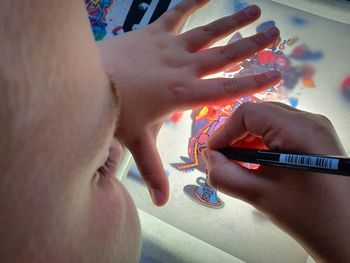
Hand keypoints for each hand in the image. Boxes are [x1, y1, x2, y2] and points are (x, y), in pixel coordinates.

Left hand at [98, 0, 280, 205]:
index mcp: (184, 94)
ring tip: (254, 10)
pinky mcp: (153, 32)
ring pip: (208, 32)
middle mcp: (183, 68)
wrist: (86, 80)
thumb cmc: (113, 111)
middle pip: (225, 56)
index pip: (227, 89)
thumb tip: (161, 202)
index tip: (277, 73)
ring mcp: (170, 46)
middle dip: (252, 46)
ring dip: (233, 22)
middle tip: (275, 34)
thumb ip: (153, 171)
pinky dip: (192, 1)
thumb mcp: (137, 143)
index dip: (254, 81)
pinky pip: (176, 12)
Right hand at [204, 102, 349, 261]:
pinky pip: (282, 130)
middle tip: (222, 158)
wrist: (349, 233)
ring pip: (269, 121)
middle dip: (235, 135)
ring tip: (238, 162)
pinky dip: (263, 143)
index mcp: (298, 129)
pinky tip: (257, 162)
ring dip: (248, 139)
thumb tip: (209, 158)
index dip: (224, 131)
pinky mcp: (317, 137)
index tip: (212, 152)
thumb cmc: (309, 216)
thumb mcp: (260, 196)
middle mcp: (310, 120)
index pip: (248, 113)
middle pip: (259, 114)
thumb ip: (225, 175)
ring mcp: (316, 127)